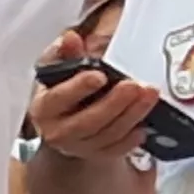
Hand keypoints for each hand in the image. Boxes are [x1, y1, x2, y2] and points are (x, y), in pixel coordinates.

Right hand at [29, 29, 160, 161]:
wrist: (63, 125)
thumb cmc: (62, 93)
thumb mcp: (59, 70)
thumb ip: (65, 53)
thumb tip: (70, 38)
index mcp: (44, 107)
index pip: (58, 98)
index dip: (78, 87)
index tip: (100, 75)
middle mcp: (57, 131)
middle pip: (87, 121)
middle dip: (114, 103)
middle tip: (134, 86)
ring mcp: (78, 147)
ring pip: (107, 135)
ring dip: (131, 115)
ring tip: (149, 96)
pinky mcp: (96, 155)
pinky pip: (117, 150)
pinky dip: (132, 138)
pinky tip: (144, 124)